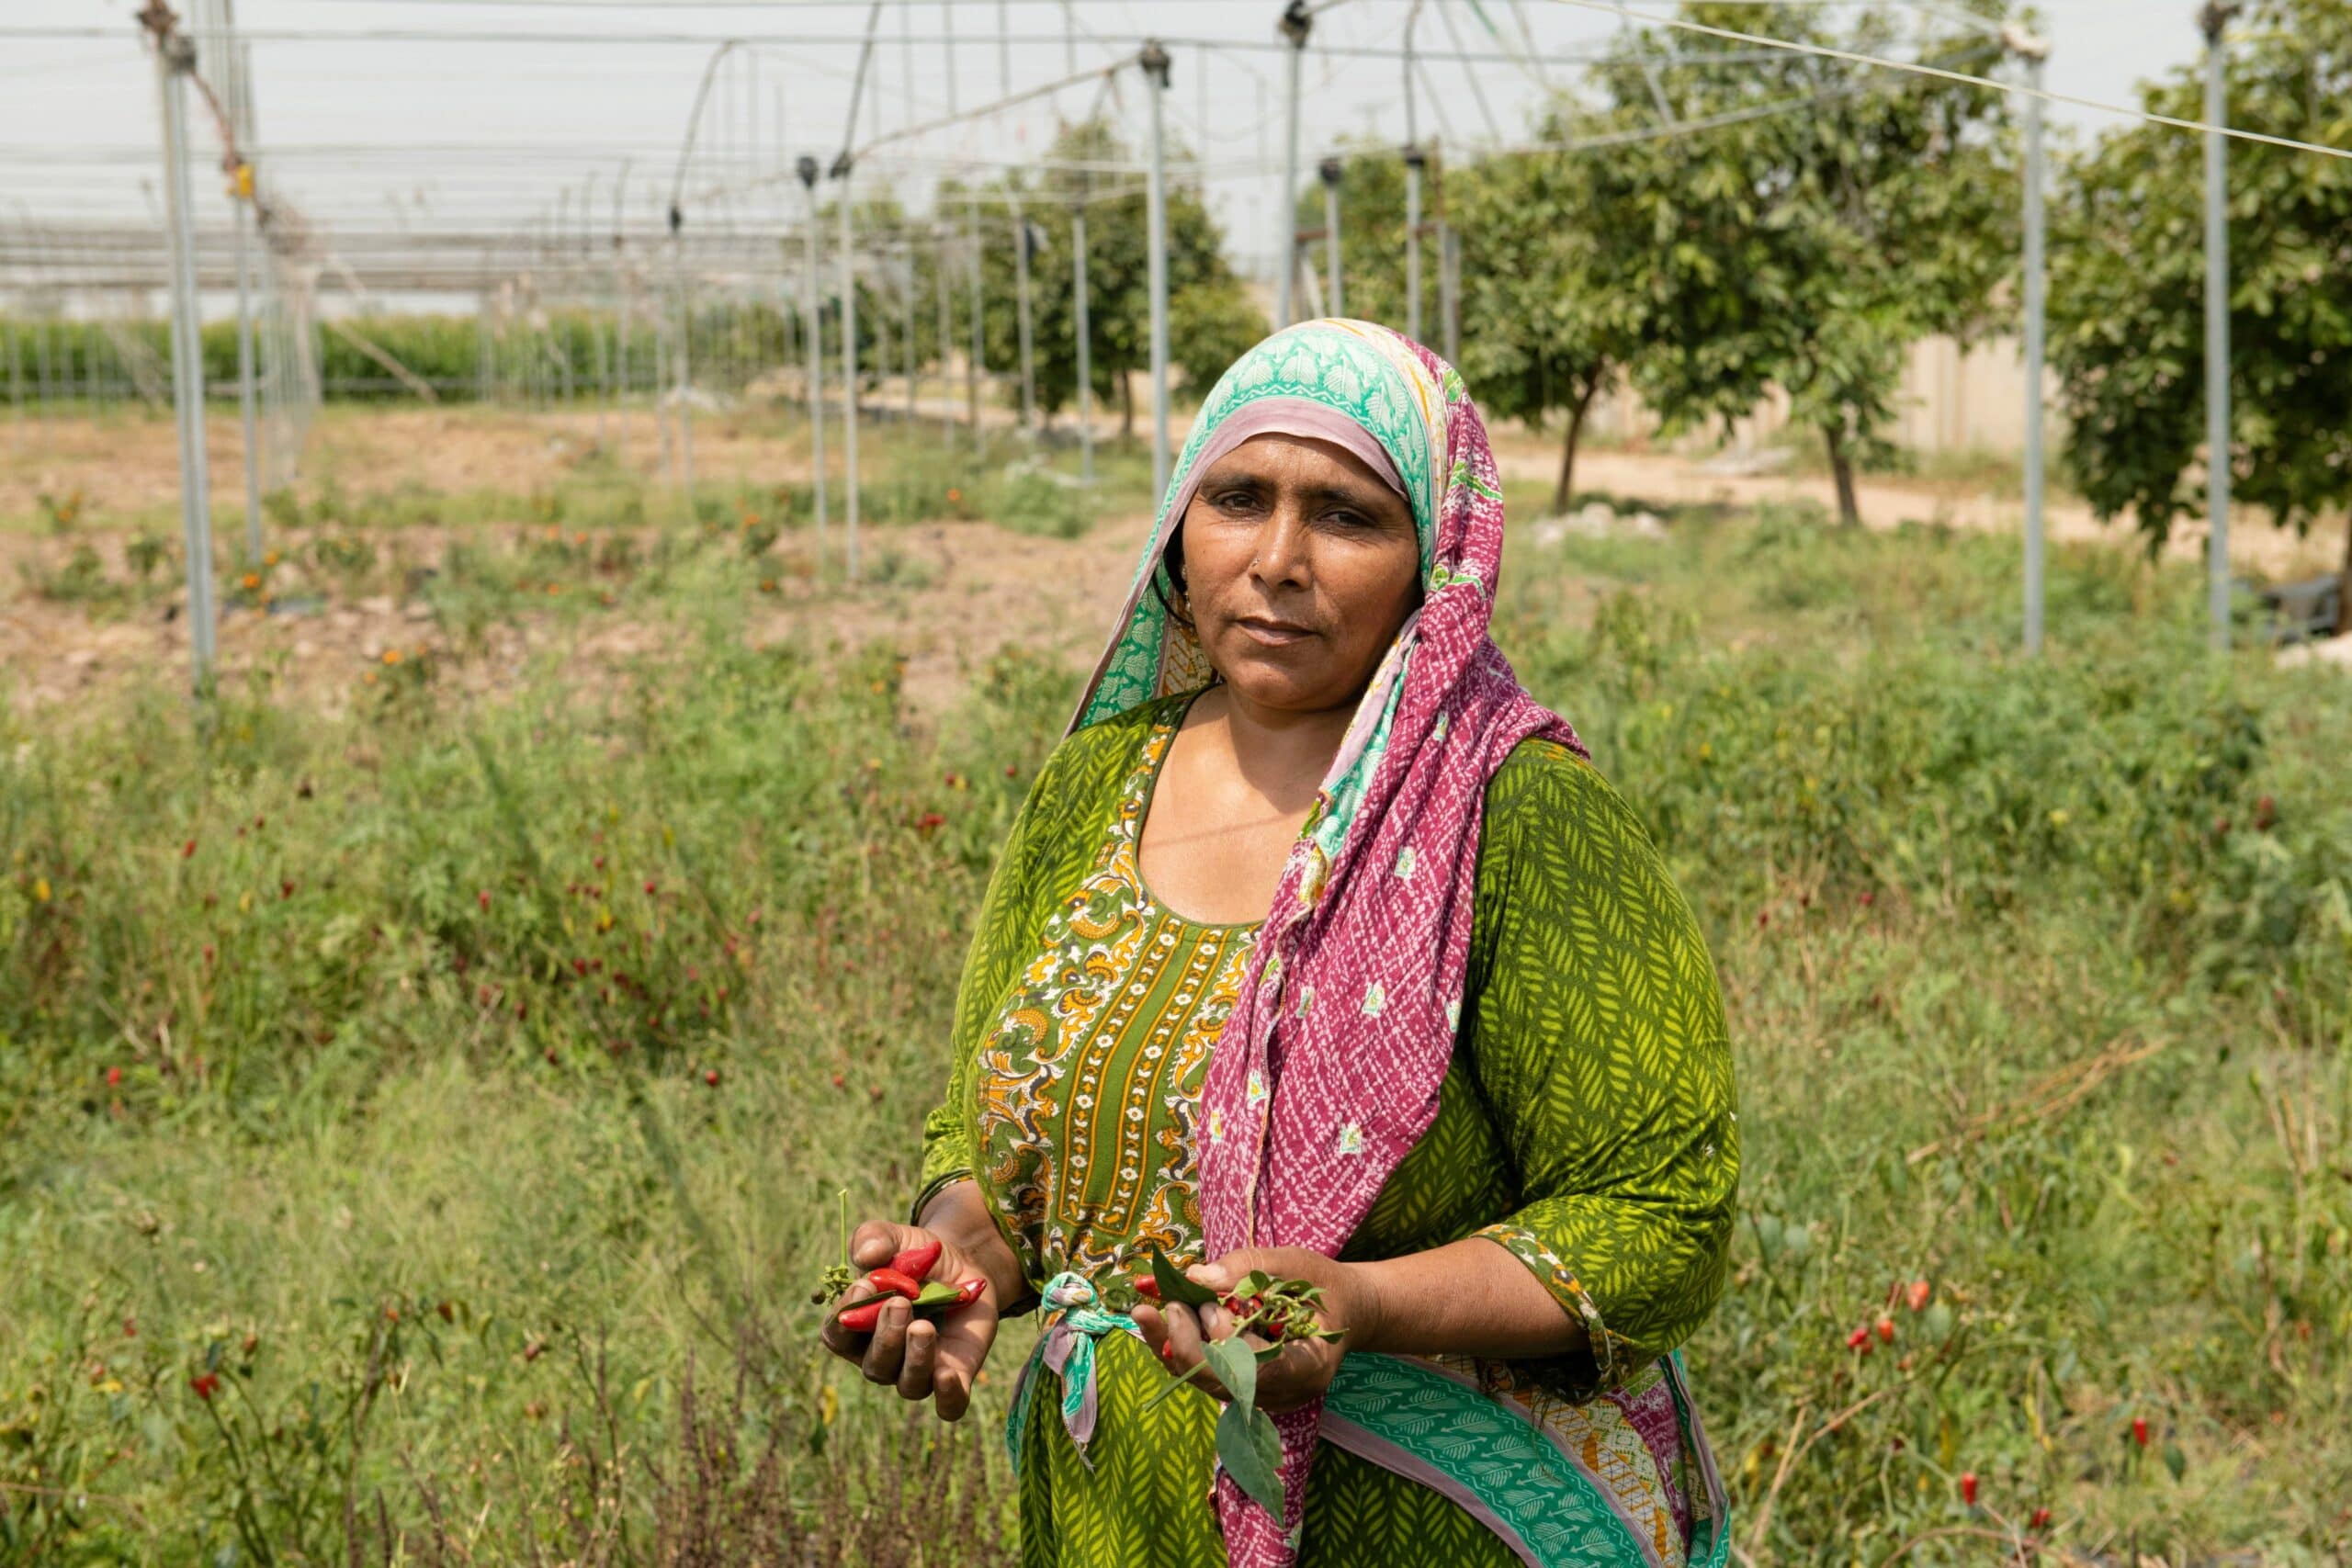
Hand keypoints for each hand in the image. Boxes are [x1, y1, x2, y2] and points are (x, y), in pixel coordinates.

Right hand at [818, 1220, 999, 1421]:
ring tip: (924, 1326)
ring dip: (914, 1358)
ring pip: (908, 1385)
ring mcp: (919, 1370)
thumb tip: (865, 1254)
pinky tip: (948, 1375)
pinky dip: (948, 1397)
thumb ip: (874, 1238)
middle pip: (875, 1366)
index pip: (837, 1337)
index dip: (843, 1319)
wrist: (966, 1263)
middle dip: (885, 1335)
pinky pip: (949, 1405)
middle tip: (901, 1303)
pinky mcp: (956, 1375)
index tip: (863, 1286)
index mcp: (858, 1328)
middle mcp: (884, 1356)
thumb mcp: (896, 1237)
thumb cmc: (919, 1255)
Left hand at [1131, 1247, 1376, 1415]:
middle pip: (1222, 1383)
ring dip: (1173, 1347)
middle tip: (1168, 1304)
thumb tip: (1196, 1277)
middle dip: (1186, 1344)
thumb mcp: (1293, 1264)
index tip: (1206, 1307)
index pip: (1255, 1370)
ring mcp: (1265, 1398)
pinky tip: (1159, 1324)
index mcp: (1308, 1365)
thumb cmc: (1324, 1285)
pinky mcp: (1247, 1391)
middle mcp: (1285, 1392)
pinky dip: (1181, 1350)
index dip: (1222, 1344)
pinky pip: (1207, 1377)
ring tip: (1147, 1311)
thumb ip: (1247, 1268)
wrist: (1347, 1312)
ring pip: (1207, 1383)